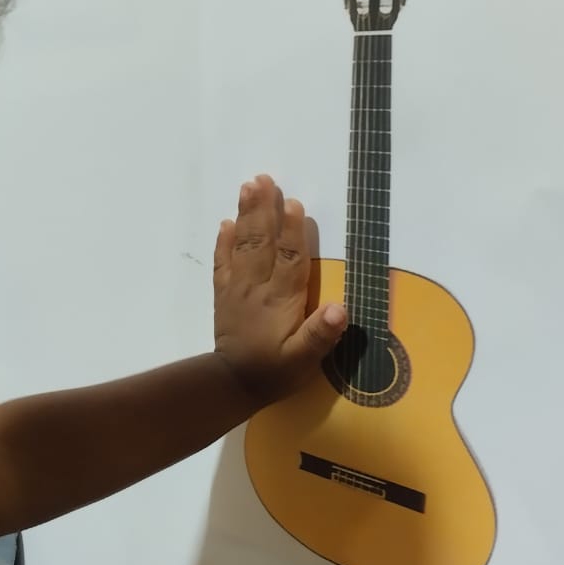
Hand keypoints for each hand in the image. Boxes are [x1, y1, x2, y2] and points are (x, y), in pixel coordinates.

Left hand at [213, 174, 346, 403]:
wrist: (232, 385)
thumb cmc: (275, 372)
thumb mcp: (304, 360)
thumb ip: (320, 335)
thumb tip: (340, 309)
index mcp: (281, 300)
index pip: (290, 259)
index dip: (293, 232)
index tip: (294, 203)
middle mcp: (257, 287)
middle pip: (262, 242)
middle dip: (263, 210)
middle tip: (263, 179)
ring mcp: (237, 288)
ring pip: (242, 245)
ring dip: (245, 215)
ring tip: (247, 186)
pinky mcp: (224, 295)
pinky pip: (222, 263)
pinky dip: (224, 242)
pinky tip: (226, 223)